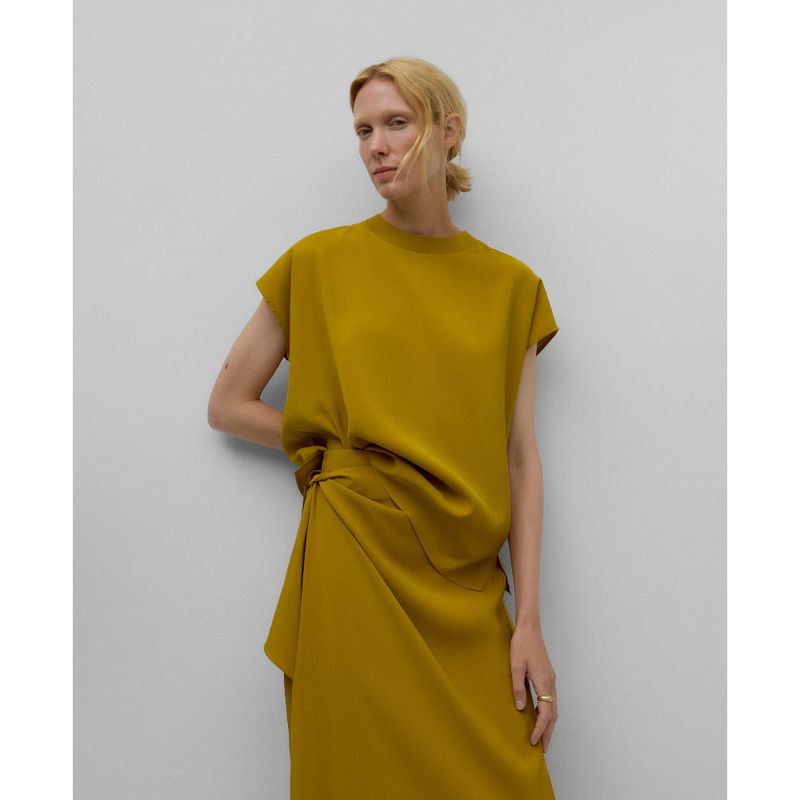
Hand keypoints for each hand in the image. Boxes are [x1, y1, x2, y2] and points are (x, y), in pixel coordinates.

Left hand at [509, 626, 557, 751]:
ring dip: (550, 724)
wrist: (530, 628)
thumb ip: (518, 688)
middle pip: (554, 714)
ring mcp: (551, 679)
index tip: (534, 742)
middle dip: (549, 732)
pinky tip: (542, 715)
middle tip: (543, 749)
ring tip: (543, 737)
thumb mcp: (515, 667)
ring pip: (554, 707)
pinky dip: (549, 712)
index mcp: (544, 682)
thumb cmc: (521, 645)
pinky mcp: (548, 675)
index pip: (545, 713)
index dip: (540, 729)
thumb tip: (521, 709)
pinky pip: (552, 699)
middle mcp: (551, 682)